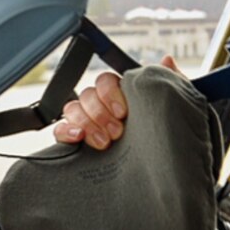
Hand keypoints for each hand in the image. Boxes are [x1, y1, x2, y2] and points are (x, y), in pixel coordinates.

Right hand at [52, 54, 178, 149]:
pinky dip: (66, 131)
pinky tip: (79, 138)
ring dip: (87, 123)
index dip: (110, 93)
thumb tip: (167, 60)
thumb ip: (169, 83)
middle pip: (87, 95)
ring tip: (105, 143)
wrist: (157, 169)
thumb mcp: (171, 109)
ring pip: (73, 109)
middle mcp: (100, 106)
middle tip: (118, 133)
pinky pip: (59, 129)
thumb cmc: (162, 135)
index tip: (123, 112)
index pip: (104, 81)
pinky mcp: (74, 141)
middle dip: (101, 114)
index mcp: (119, 95)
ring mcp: (86, 123)